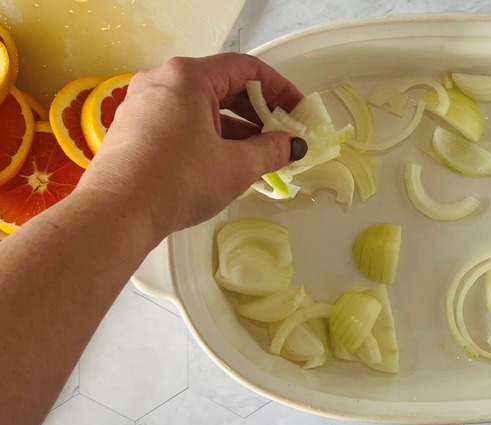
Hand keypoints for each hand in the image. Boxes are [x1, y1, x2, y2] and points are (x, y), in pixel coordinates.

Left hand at [76, 53, 305, 238]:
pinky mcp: (135, 128)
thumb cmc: (178, 181)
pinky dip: (210, 137)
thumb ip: (271, 150)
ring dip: (235, 129)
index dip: (279, 88)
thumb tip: (294, 145)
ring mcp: (144, 104)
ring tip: (260, 156)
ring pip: (202, 107)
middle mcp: (162, 81)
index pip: (245, 69)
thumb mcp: (236, 166)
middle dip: (258, 112)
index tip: (297, 111)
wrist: (116, 214)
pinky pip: (182, 122)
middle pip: (222, 86)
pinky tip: (227, 164)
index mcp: (188, 78)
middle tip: (282, 135)